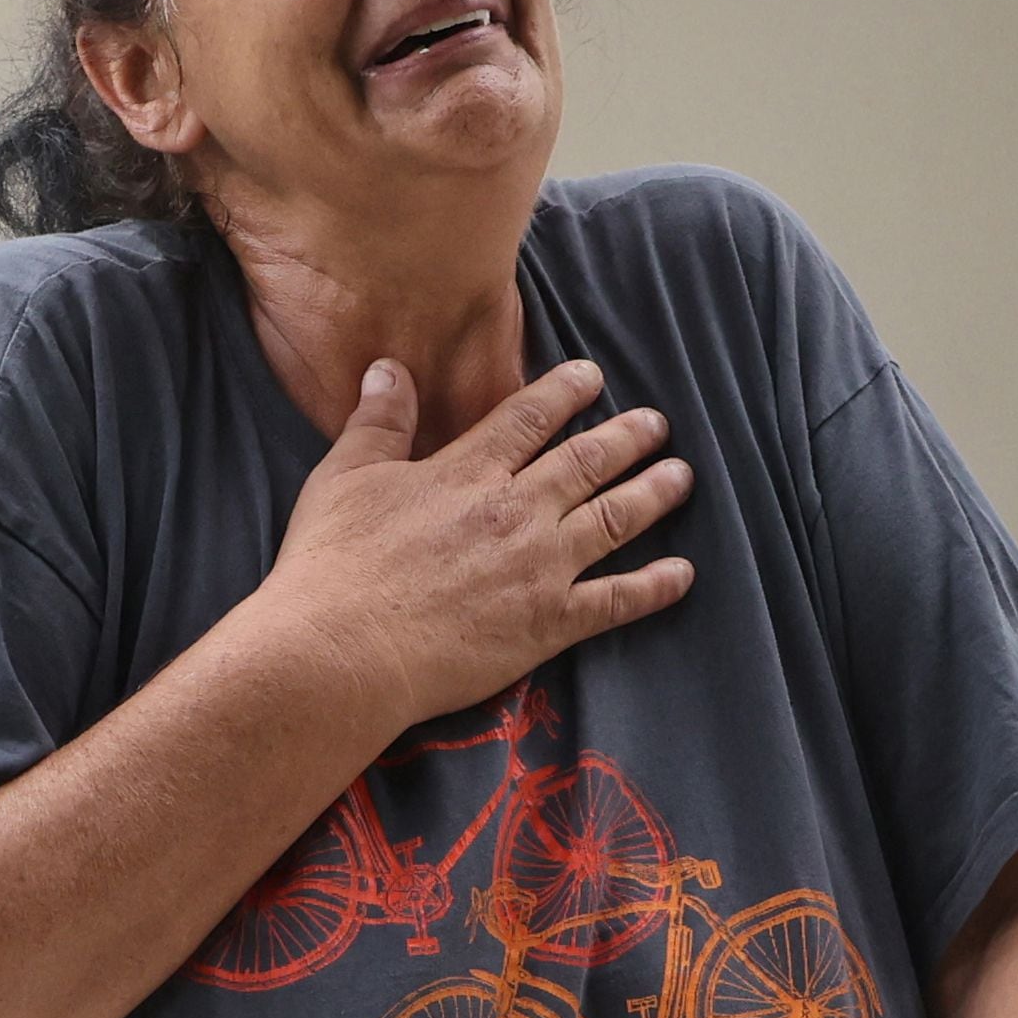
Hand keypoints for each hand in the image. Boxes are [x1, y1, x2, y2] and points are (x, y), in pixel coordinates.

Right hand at [266, 357, 693, 730]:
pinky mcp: (549, 624)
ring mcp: (540, 567)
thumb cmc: (333, 565)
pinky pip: (617, 601)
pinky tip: (684, 574)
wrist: (344, 648)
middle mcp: (516, 510)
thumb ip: (377, 422)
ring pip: (615, 519)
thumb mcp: (344, 477)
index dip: (566, 392)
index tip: (592, 377)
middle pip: (588, 461)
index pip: (530, 417)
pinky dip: (655, 587)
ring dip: (654, 494)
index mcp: (468, 470)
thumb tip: (389, 369)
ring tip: (681, 477)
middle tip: (656, 423)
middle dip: (628, 437)